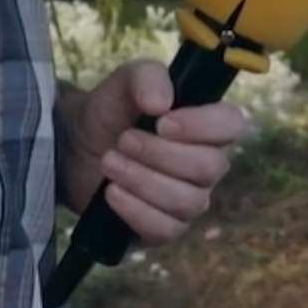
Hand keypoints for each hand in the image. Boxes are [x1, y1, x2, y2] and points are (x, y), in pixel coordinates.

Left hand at [57, 62, 248, 244]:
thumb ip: (146, 78)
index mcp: (206, 125)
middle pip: (208, 167)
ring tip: (109, 162)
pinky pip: (166, 229)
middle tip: (123, 140)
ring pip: (187, 201)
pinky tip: (111, 193)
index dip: (203, 126)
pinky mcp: (163, 227)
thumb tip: (162, 103)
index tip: (162, 122)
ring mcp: (187, 199)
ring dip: (143, 180)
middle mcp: (205, 164)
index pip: (232, 125)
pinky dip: (135, 210)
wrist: (75, 145)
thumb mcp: (124, 82)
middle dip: (160, 154)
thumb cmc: (111, 111)